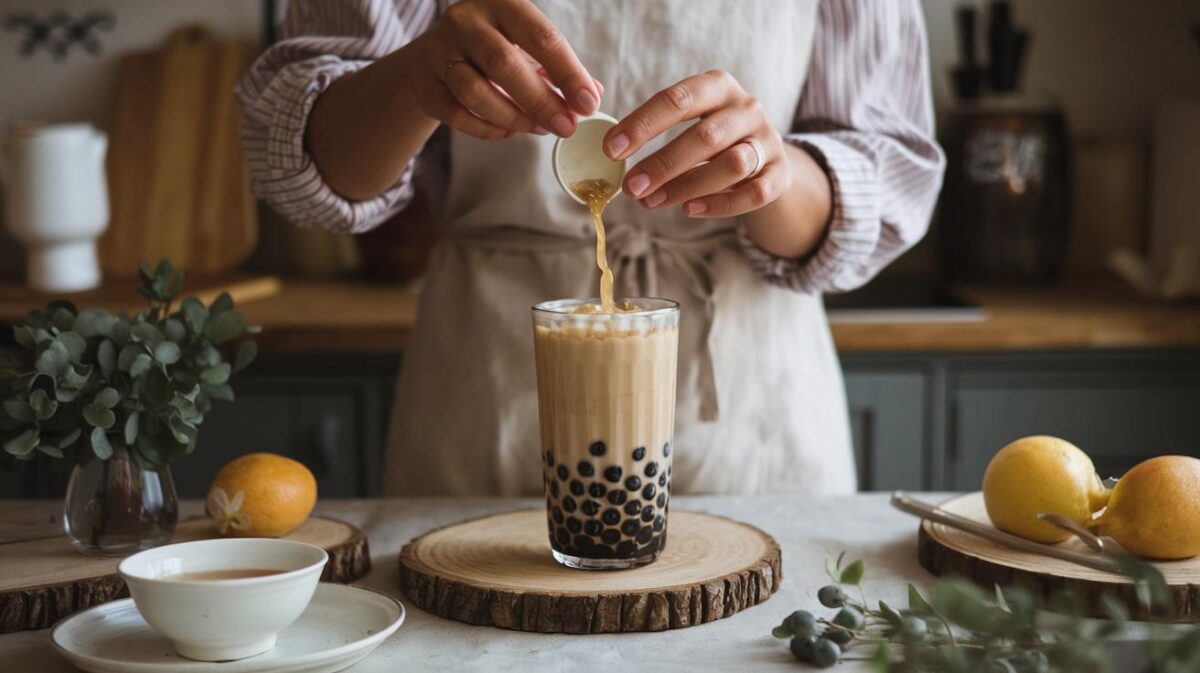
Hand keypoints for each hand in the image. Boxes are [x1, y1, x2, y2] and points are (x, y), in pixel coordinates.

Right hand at [400, 0, 600, 139]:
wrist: (439, 54)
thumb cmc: (497, 49)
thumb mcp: (530, 49)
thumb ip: (561, 71)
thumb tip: (592, 96)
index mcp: (502, 4)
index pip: (540, 36)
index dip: (568, 72)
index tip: (588, 103)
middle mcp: (467, 21)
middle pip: (503, 63)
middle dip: (540, 101)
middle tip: (566, 126)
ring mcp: (439, 50)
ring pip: (474, 91)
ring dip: (513, 117)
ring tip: (537, 128)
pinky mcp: (424, 82)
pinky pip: (456, 114)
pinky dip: (487, 129)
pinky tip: (508, 130)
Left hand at [604, 70, 791, 217]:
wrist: (766, 158)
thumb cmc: (711, 139)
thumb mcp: (690, 121)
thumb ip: (653, 128)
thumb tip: (606, 148)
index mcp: (718, 87)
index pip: (677, 99)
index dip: (642, 124)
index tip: (611, 149)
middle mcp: (747, 109)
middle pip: (705, 136)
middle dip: (663, 163)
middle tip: (631, 187)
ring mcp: (768, 141)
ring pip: (732, 164)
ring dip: (687, 186)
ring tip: (651, 202)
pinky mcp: (781, 174)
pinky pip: (754, 193)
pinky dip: (720, 204)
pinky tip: (689, 210)